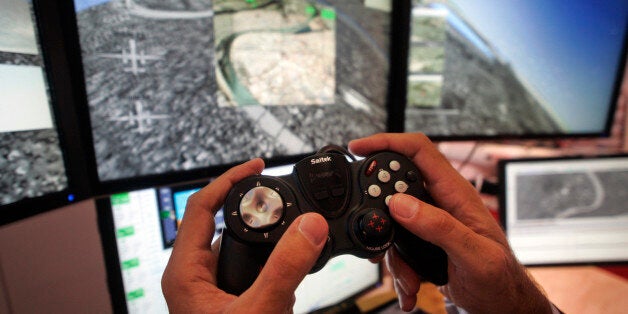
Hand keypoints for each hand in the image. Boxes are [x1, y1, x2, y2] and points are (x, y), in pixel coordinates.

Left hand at [161, 158, 328, 312]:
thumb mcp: (259, 309)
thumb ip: (284, 269)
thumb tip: (310, 226)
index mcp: (185, 272)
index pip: (200, 206)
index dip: (229, 179)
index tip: (257, 166)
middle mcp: (193, 276)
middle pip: (222, 224)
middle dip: (256, 213)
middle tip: (280, 199)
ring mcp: (209, 288)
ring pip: (237, 249)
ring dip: (267, 245)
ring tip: (293, 241)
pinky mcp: (225, 299)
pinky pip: (247, 270)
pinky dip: (269, 267)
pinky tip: (289, 280)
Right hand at [349, 133, 552, 313]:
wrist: (503, 306)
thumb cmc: (501, 280)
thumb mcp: (475, 255)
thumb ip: (440, 227)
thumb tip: (400, 203)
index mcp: (457, 194)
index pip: (420, 151)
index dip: (388, 142)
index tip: (359, 147)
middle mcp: (442, 202)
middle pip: (396, 185)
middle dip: (380, 210)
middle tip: (374, 229)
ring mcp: (431, 222)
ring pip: (392, 223)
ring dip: (393, 254)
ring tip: (408, 277)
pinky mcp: (424, 241)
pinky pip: (397, 247)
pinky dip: (399, 269)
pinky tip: (409, 285)